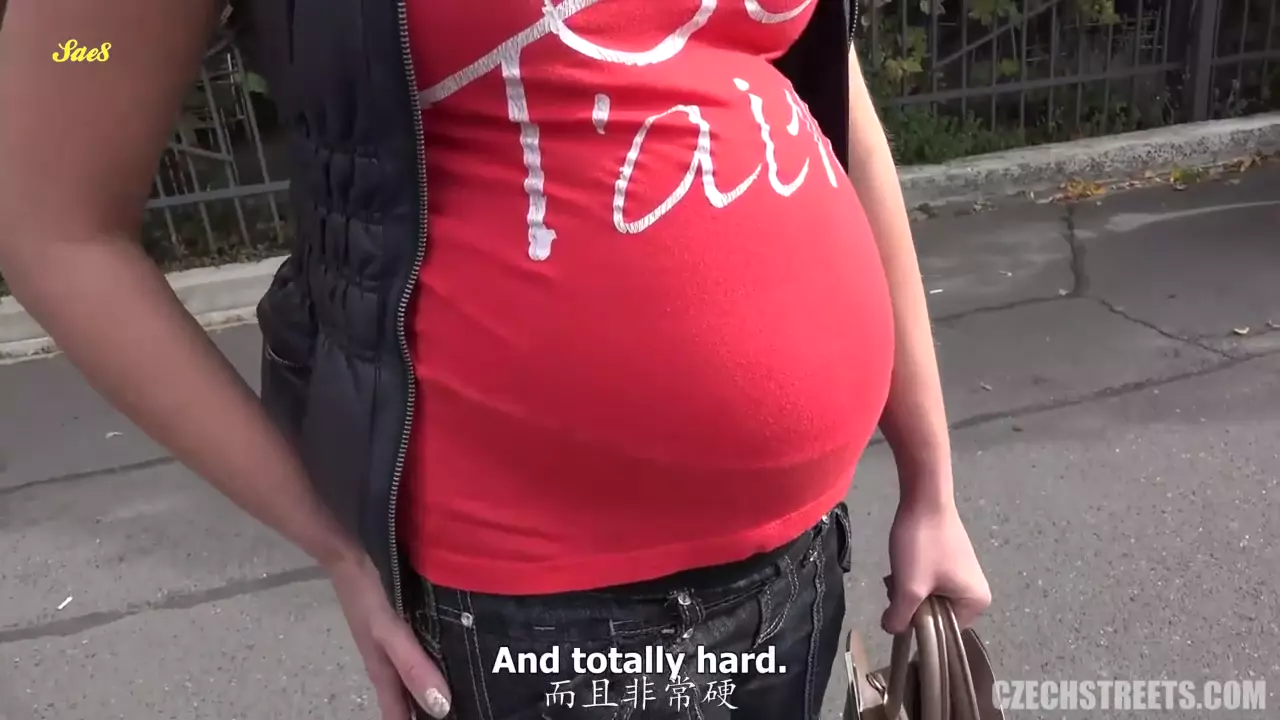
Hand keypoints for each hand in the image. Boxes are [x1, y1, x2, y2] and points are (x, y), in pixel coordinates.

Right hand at [328, 555, 452, 718]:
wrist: (347, 554)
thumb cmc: (367, 596)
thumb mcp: (389, 632)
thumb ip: (413, 667)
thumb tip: (441, 708)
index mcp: (384, 671)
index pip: (399, 715)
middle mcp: (387, 662)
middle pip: (407, 700)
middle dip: (429, 711)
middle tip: (466, 710)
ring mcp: (392, 643)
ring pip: (414, 676)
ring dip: (434, 686)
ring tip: (466, 691)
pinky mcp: (399, 625)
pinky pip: (420, 652)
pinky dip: (436, 660)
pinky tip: (455, 652)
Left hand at [882, 490, 990, 633]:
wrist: (923, 498)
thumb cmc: (922, 545)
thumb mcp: (909, 587)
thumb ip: (900, 617)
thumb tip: (893, 630)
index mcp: (976, 603)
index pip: (942, 633)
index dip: (918, 622)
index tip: (904, 603)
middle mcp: (976, 592)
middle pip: (935, 615)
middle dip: (912, 604)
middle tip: (900, 582)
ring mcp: (963, 575)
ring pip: (927, 598)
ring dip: (909, 589)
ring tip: (900, 570)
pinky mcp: (949, 561)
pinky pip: (928, 582)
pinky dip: (912, 577)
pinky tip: (904, 562)